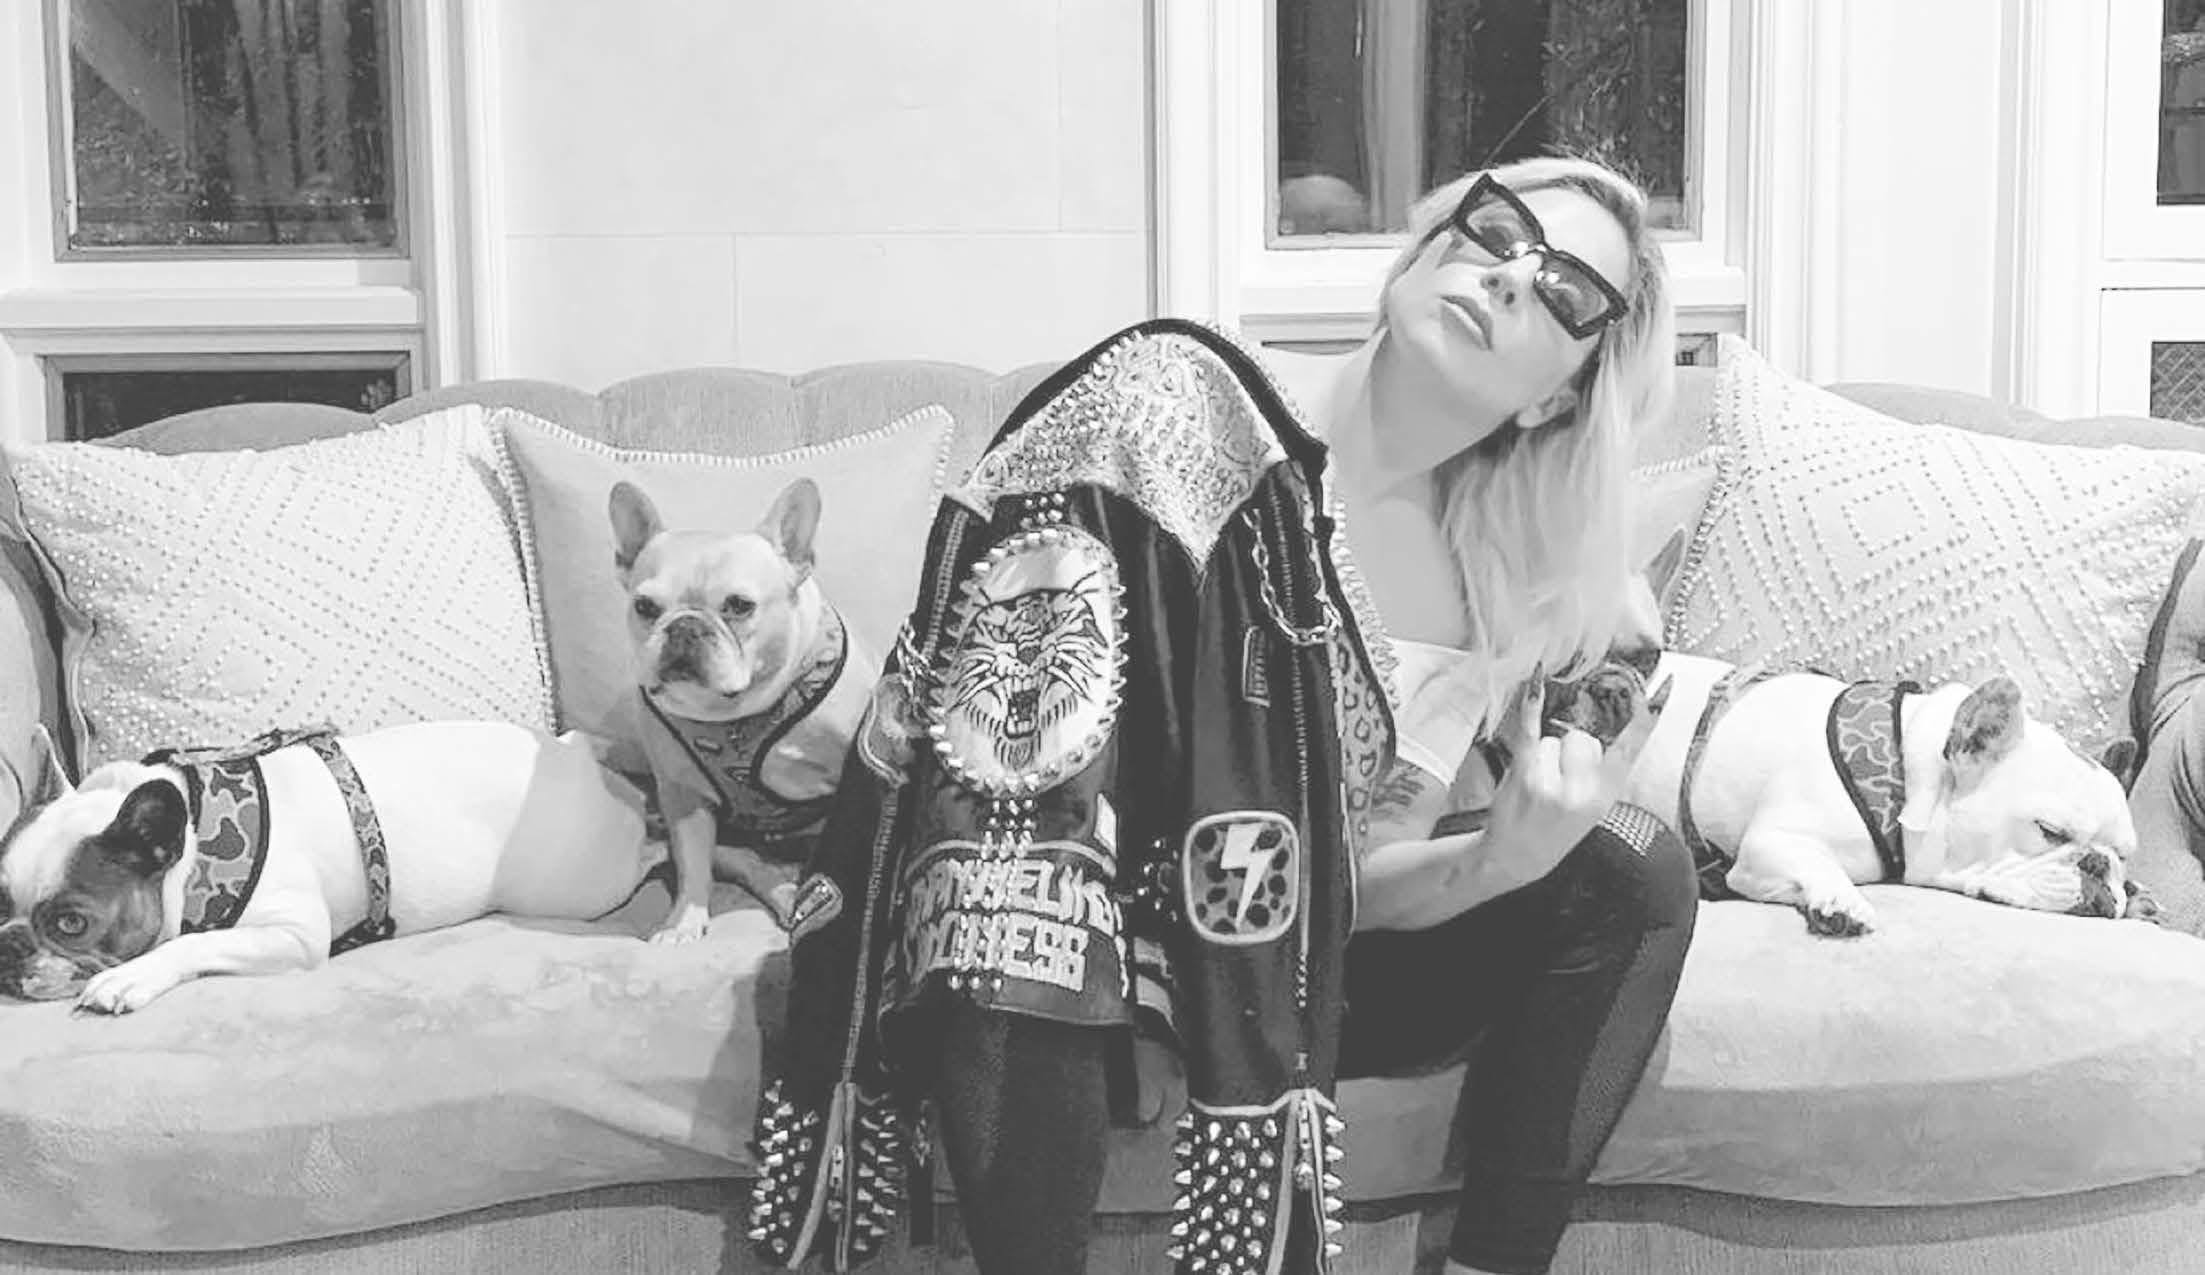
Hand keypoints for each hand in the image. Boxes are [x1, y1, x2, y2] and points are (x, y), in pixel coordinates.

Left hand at [1478, 676, 1663, 891]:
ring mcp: (1552, 783)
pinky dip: (1531, 707)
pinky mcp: (1524, 774)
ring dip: (1543, 754)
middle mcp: (1583, 791)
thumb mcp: (1592, 809)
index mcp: (1606, 796)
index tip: (1660, 691)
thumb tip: (1602, 737)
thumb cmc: (1555, 828)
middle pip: (1584, 739)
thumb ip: (1602, 775)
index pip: (1631, 749)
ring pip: (1554, 739)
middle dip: (1570, 750)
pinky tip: (1536, 683)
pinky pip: (1529, 731)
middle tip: (1558, 780)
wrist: (1517, 857)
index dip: (1645, 720)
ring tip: (1537, 783)